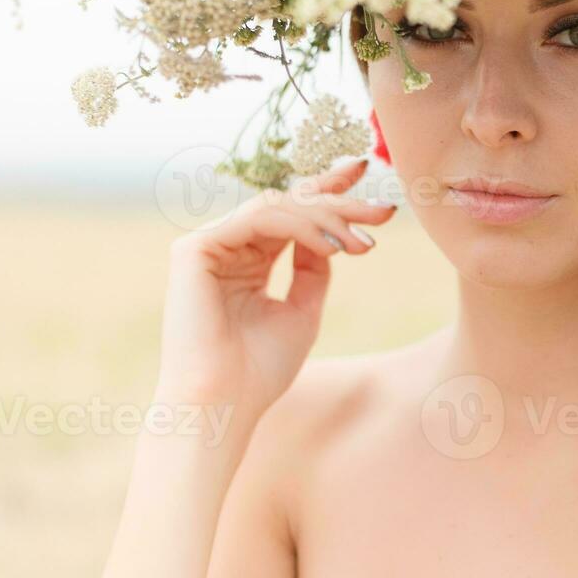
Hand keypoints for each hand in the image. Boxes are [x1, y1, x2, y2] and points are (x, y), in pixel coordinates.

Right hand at [154, 157, 393, 426]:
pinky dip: (301, 226)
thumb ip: (313, 269)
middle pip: (288, 203)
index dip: (327, 189)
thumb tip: (333, 235)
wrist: (224, 405)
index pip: (290, 213)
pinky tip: (332, 246)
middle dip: (339, 200)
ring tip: (363, 242)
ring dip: (328, 217)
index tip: (366, 172)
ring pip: (278, 206)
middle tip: (383, 208)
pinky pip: (259, 218)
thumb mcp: (303, 311)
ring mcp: (208, 245)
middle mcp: (226, 246)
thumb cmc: (260, 370)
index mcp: (247, 260)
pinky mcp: (195, 248)